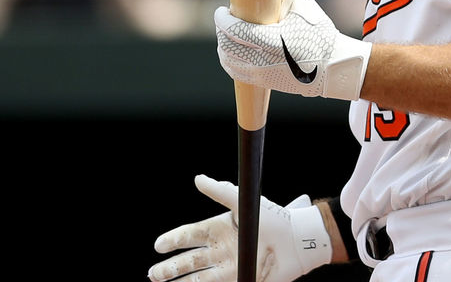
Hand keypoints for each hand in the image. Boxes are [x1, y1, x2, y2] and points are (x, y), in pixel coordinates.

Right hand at [148, 174, 330, 281]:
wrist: (297, 241)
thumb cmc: (272, 218)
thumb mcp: (243, 202)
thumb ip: (220, 191)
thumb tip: (197, 179)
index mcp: (219, 229)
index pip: (190, 235)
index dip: (173, 240)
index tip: (158, 245)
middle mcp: (221, 249)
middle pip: (189, 260)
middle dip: (170, 268)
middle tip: (153, 274)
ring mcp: (230, 267)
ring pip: (199, 278)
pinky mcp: (241, 278)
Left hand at [215, 0, 370, 99]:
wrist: (333, 68)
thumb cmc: (320, 35)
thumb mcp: (304, 7)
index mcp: (273, 41)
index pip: (236, 30)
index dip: (222, 20)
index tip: (221, 10)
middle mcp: (264, 61)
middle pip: (227, 46)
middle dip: (221, 30)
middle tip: (225, 19)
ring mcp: (263, 74)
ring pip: (228, 60)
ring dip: (223, 45)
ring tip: (228, 33)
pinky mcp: (265, 82)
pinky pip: (236, 73)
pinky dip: (229, 60)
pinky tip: (232, 50)